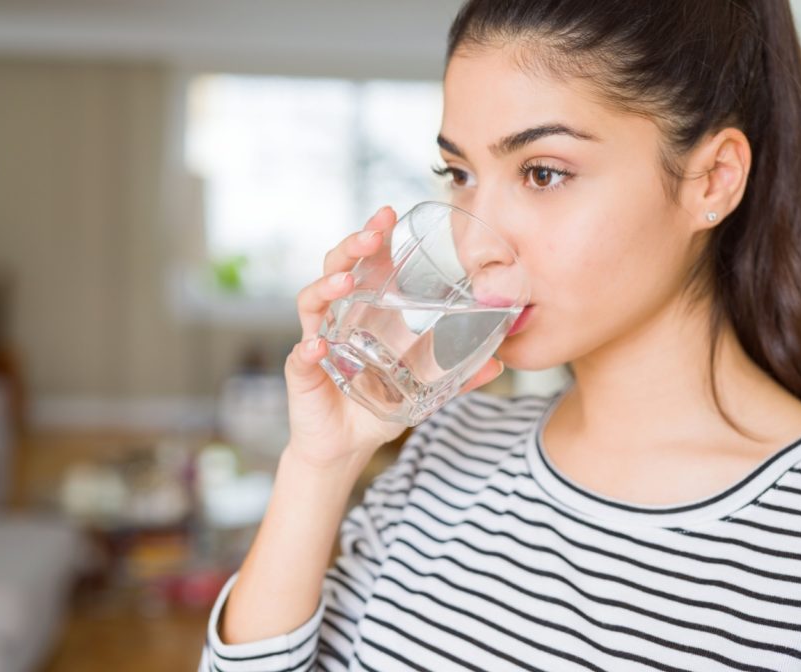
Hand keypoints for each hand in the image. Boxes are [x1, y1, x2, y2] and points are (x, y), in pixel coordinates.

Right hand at [283, 205, 504, 469]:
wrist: (345, 447)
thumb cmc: (377, 407)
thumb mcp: (424, 389)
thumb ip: (458, 376)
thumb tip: (499, 364)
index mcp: (364, 313)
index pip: (366, 265)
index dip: (374, 237)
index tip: (389, 214)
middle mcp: (336, 319)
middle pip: (336, 269)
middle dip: (352, 248)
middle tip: (372, 234)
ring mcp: (317, 342)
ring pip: (312, 302)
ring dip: (327, 287)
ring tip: (346, 282)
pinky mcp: (303, 374)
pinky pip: (300, 357)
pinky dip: (307, 351)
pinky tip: (317, 347)